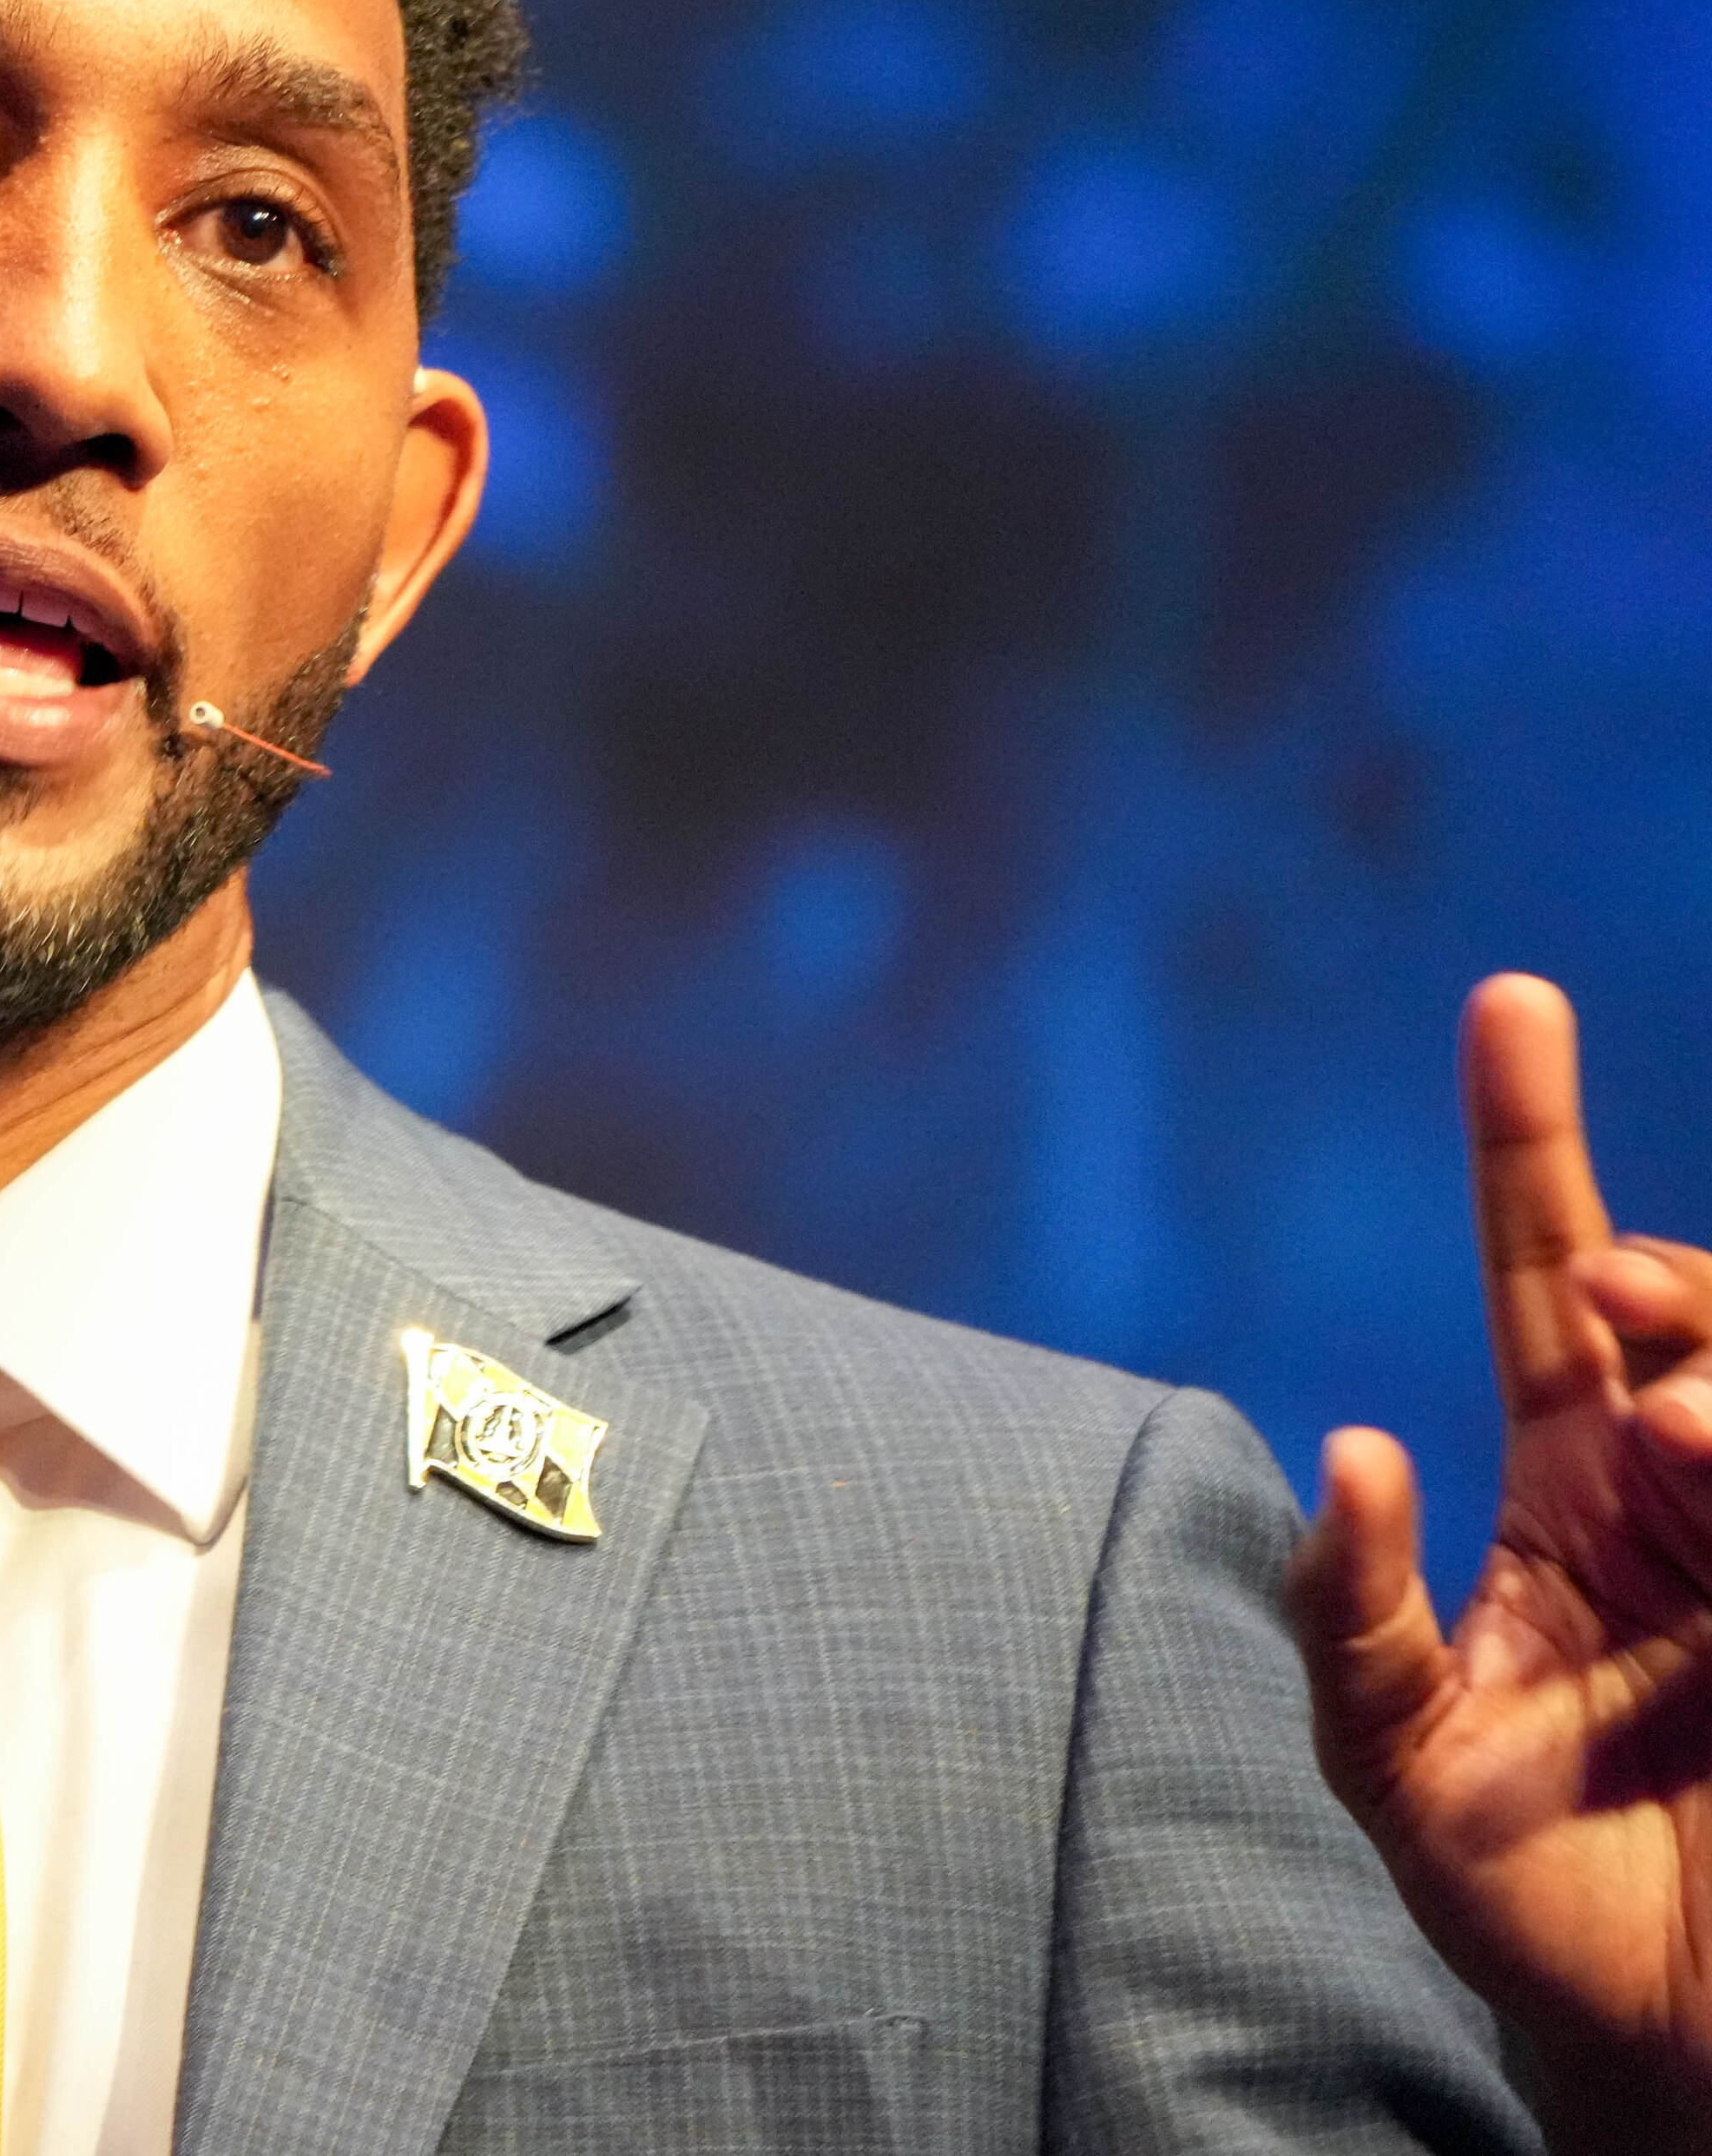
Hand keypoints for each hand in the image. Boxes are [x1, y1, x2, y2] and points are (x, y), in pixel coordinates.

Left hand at [1290, 975, 1711, 2155]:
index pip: (1551, 1268)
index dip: (1528, 1133)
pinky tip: (1711, 1453)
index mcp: (1575, 1478)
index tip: (1509, 999)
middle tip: (1632, 1341)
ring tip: (1695, 1441)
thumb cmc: (1511, 1874)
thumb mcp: (1390, 1752)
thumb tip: (1351, 1450)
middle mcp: (1691, 1484)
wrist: (1653, 2025)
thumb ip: (1352, 1613)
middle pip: (1697, 1307)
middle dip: (1676, 1286)